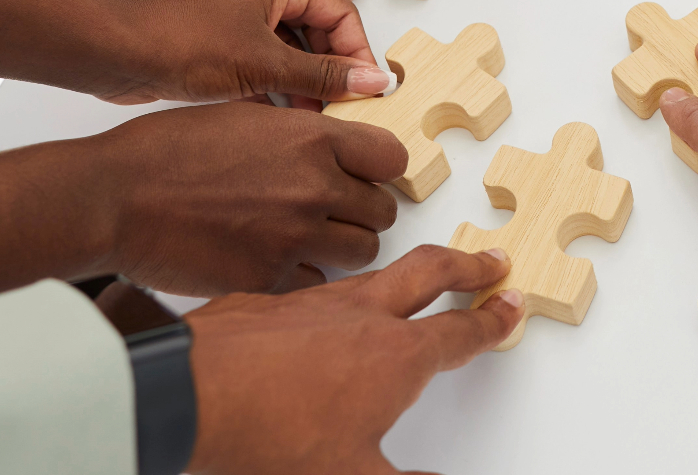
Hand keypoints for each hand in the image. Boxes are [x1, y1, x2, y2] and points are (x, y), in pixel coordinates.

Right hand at [90, 102, 405, 292]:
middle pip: (382, 210)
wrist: (116, 198)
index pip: (392, 158)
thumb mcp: (248, 117)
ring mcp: (294, 238)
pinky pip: (318, 284)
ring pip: (363, 252)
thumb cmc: (168, 152)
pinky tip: (277, 261)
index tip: (367, 174)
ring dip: (344, 246)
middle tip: (336, 210)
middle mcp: (314, 188)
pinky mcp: (268, 281)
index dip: (380, 167)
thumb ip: (302, 135)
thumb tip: (336, 150)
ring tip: (311, 238)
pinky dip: (305, 276)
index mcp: (313, 140)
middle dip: (362, 210)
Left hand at [111, 0, 393, 105]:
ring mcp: (242, 11)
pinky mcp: (223, 37)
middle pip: (321, 28)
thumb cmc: (181, 43)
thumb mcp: (264, 64)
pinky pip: (267, 58)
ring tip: (315, 118)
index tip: (366, 89)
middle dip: (333, 69)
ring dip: (306, 82)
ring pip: (294, 47)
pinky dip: (278, 85)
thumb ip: (324, 75)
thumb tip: (375, 81)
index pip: (342, 10)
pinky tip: (281, 117)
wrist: (113, 55)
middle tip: (343, 107)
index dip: (357, 52)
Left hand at [187, 245, 522, 474]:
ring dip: (406, 271)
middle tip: (487, 259)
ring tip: (414, 275)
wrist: (187, 396)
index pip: (460, 332)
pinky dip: (343, 291)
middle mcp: (363, 316)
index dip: (492, 321)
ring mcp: (315, 302)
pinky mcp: (269, 301)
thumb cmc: (271, 438)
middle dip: (466, 263)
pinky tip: (327, 310)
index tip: (511, 305)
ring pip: (375, 274)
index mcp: (396, 357)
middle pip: (430, 272)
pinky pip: (319, 288)